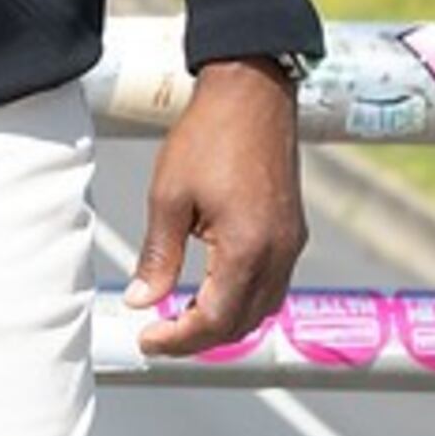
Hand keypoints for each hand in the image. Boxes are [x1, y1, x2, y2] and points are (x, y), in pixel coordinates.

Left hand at [131, 53, 308, 355]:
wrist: (252, 95)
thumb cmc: (208, 139)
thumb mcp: (168, 197)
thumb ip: (158, 256)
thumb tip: (141, 301)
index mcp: (248, 250)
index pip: (216, 319)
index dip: (179, 339)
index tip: (145, 340)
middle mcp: (279, 255)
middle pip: (242, 323)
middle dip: (200, 338)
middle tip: (158, 336)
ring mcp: (291, 245)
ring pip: (261, 309)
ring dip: (224, 323)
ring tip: (180, 320)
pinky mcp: (292, 233)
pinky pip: (271, 286)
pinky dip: (242, 300)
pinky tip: (211, 293)